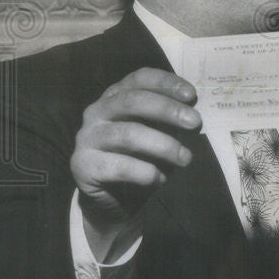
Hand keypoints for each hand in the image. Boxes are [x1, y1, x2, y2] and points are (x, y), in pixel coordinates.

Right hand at [70, 68, 201, 260]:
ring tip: (185, 158)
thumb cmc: (141, 159)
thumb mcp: (158, 134)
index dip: (166, 83)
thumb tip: (193, 115)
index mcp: (115, 97)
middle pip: (133, 101)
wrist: (113, 200)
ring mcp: (87, 138)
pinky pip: (120, 166)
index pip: (139, 79)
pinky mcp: (84, 165)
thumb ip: (169, 121)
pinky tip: (160, 179)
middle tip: (195, 123)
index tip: (192, 95)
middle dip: (168, 110)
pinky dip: (146, 172)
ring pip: (129, 134)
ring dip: (163, 145)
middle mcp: (97, 111)